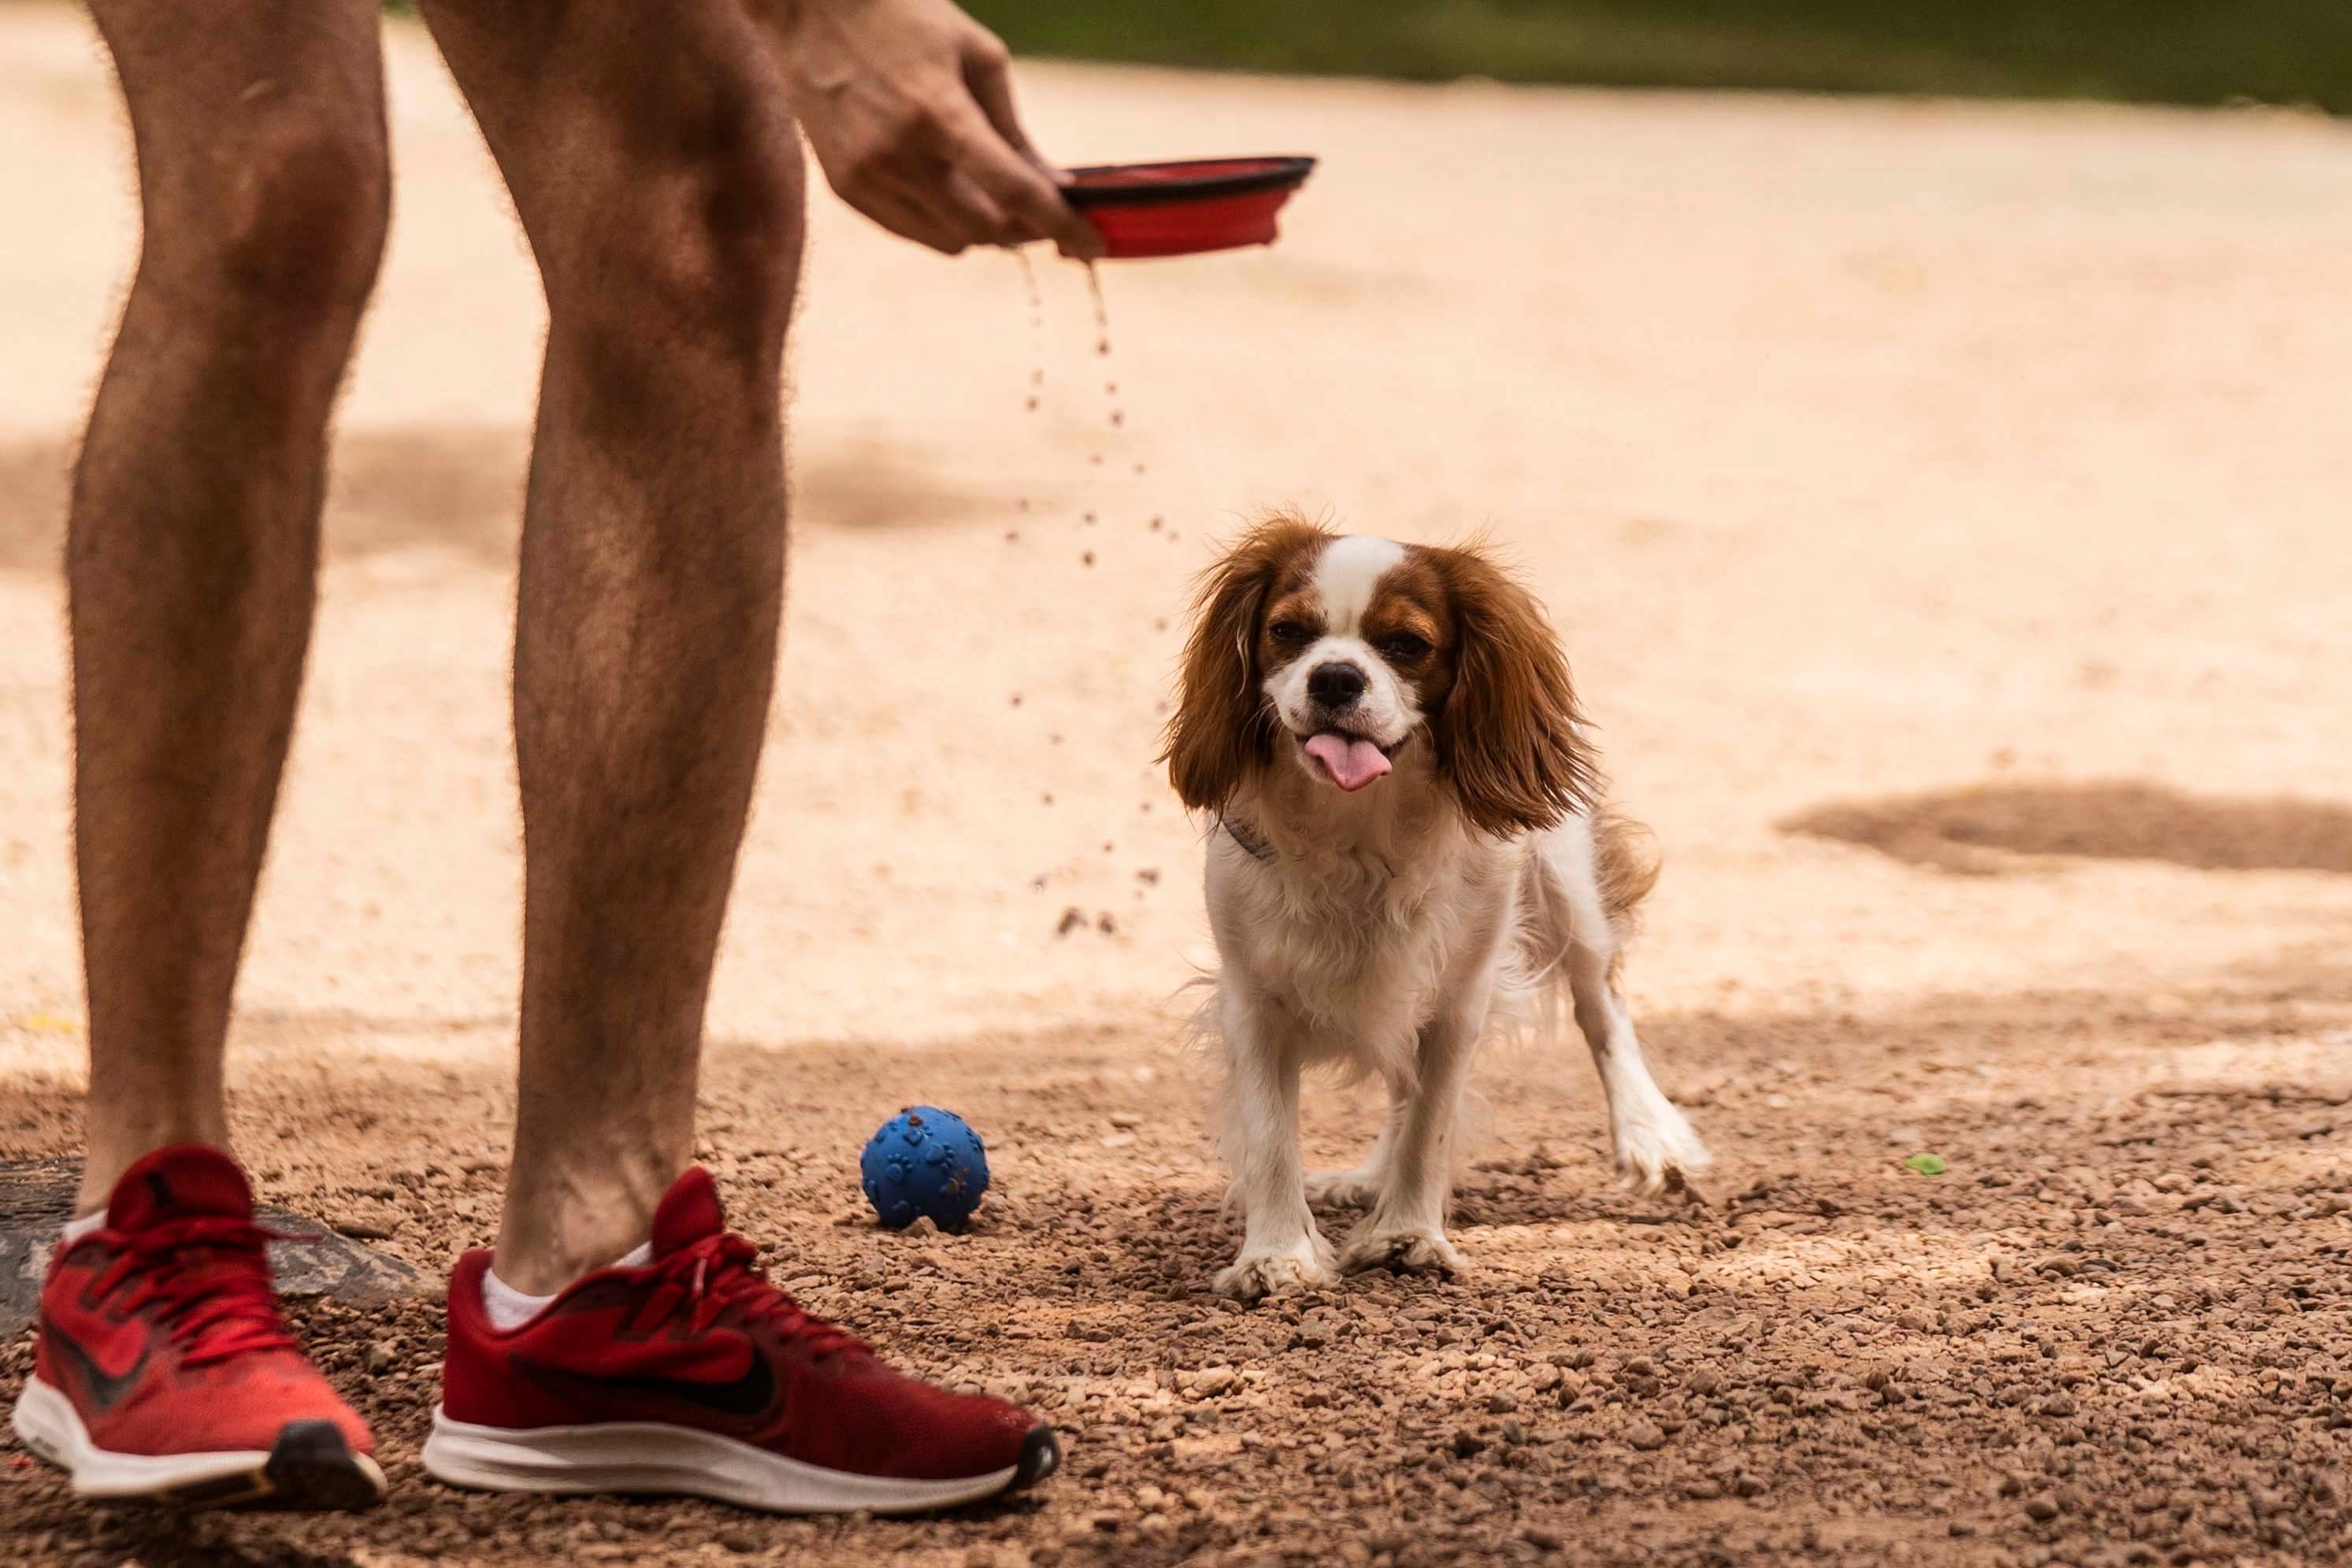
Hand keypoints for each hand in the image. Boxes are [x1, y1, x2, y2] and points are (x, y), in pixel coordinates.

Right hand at [757, 0, 1103, 258]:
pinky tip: (944, 186)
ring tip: (986, 190)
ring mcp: (867, 178)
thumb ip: (1014, 129)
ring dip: (981, 227)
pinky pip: (911, 232)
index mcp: (939, 113)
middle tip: (1036, 207)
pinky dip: (940, 222)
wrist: (807, 7)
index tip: (1094, 245)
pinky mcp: (844, 189)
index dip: (1063, 225)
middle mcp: (899, 155)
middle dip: (1021, 227)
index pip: (1016, 192)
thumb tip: (1053, 186)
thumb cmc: (904, 17)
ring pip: (950, 241)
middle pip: (985, 231)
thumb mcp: (977, 55)